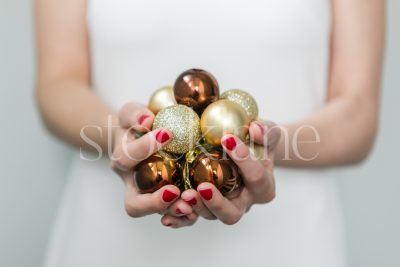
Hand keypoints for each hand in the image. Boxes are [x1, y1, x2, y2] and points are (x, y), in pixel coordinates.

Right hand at [111, 103, 197, 225]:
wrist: (138, 140)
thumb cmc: (135, 125)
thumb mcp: (130, 113)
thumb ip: (135, 114)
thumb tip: (146, 120)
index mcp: (122, 160)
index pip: (126, 158)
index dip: (144, 147)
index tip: (167, 133)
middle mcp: (132, 184)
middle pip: (135, 203)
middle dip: (153, 201)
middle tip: (173, 191)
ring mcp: (148, 196)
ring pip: (156, 213)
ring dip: (173, 211)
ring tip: (190, 205)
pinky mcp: (165, 201)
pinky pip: (172, 216)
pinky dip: (184, 217)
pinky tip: (197, 210)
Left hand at [160, 120, 280, 226]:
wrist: (250, 153)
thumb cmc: (260, 142)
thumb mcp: (269, 133)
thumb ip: (266, 130)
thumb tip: (256, 129)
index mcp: (263, 187)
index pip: (256, 177)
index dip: (243, 159)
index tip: (226, 139)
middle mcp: (244, 202)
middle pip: (232, 213)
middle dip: (216, 203)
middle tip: (202, 187)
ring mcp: (224, 206)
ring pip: (210, 216)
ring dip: (196, 207)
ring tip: (184, 194)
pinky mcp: (206, 206)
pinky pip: (193, 217)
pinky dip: (180, 218)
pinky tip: (166, 215)